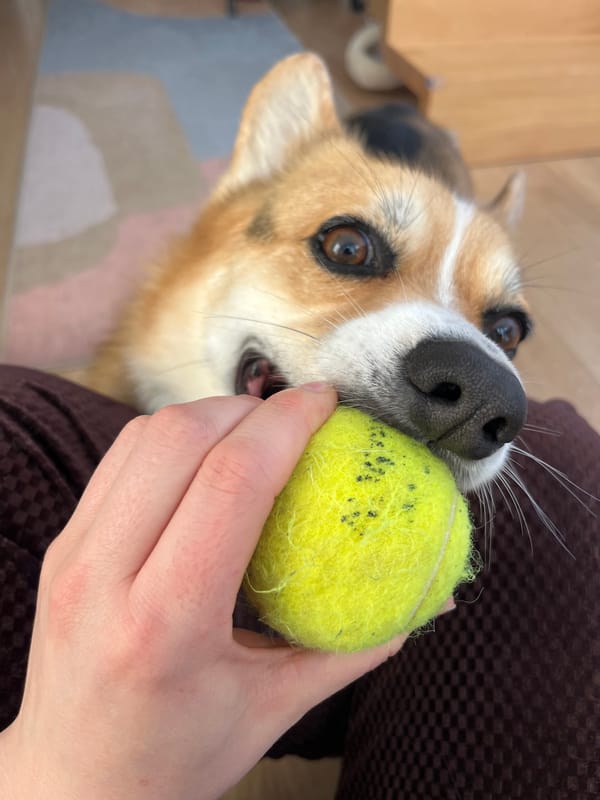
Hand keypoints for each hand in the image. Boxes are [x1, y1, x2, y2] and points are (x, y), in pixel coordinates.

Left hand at [0, 386, 410, 799]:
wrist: (70, 782)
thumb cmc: (175, 757)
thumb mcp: (272, 712)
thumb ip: (352, 650)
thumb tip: (426, 604)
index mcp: (165, 623)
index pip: (231, 482)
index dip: (286, 423)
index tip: (325, 402)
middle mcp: (104, 576)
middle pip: (180, 439)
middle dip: (249, 407)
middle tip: (297, 415)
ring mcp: (72, 554)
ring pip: (142, 436)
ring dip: (209, 415)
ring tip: (256, 430)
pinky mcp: (63, 544)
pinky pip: (121, 458)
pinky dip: (172, 437)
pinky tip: (208, 458)